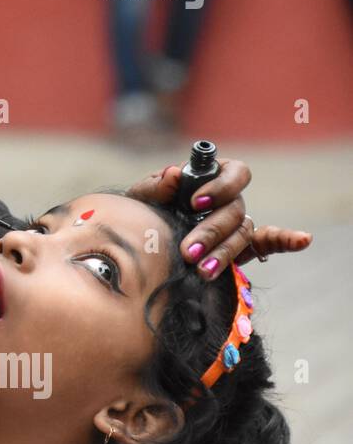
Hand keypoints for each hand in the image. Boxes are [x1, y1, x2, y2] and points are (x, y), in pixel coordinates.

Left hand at [129, 159, 311, 277]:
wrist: (140, 245)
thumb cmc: (143, 213)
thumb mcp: (141, 199)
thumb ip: (155, 186)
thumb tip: (173, 173)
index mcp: (211, 179)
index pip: (234, 173)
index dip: (220, 186)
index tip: (195, 203)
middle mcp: (229, 200)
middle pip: (235, 211)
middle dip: (211, 232)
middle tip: (189, 251)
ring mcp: (236, 224)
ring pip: (241, 234)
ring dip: (224, 252)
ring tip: (202, 271)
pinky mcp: (241, 248)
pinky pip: (268, 243)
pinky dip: (287, 241)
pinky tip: (302, 240)